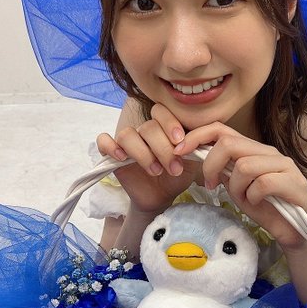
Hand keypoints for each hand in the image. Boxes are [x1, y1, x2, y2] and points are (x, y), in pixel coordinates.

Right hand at [97, 103, 199, 217]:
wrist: (162, 196)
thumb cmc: (177, 175)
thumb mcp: (191, 160)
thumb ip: (196, 145)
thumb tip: (202, 136)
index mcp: (163, 126)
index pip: (161, 111)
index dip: (170, 124)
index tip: (180, 142)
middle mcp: (144, 130)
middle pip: (148, 127)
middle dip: (163, 149)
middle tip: (173, 168)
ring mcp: (128, 141)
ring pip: (128, 134)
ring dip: (143, 154)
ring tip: (156, 171)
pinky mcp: (113, 154)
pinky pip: (104, 141)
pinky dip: (111, 147)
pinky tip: (123, 158)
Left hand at [174, 123, 306, 250]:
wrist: (293, 232)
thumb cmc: (264, 208)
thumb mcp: (236, 187)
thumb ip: (222, 169)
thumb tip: (195, 154)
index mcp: (253, 149)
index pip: (222, 129)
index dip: (197, 136)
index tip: (179, 152)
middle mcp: (269, 152)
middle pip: (229, 143)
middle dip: (211, 166)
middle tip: (211, 186)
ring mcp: (284, 165)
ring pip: (244, 165)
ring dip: (236, 188)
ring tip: (244, 199)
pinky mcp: (295, 183)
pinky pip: (263, 183)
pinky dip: (253, 197)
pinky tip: (257, 204)